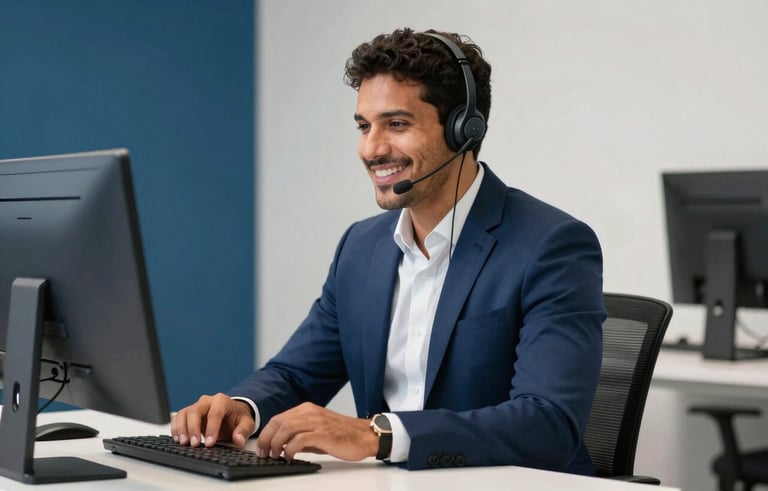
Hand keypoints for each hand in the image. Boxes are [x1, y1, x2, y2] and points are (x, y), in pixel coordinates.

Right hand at [171, 393, 254, 447]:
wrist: (231, 414)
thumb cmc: (237, 418)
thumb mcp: (247, 423)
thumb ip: (243, 431)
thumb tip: (238, 440)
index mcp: (222, 401)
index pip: (215, 413)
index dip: (211, 429)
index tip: (210, 443)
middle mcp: (207, 401)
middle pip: (196, 411)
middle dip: (193, 428)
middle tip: (194, 444)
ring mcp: (196, 406)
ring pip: (184, 413)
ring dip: (181, 428)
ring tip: (183, 443)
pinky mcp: (188, 413)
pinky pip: (178, 417)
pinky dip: (176, 428)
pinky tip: (177, 439)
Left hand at [256, 402, 377, 460]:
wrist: (365, 436)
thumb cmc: (343, 435)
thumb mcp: (317, 431)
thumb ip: (300, 435)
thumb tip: (282, 446)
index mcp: (307, 409)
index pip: (278, 418)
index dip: (266, 433)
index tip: (262, 447)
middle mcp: (310, 412)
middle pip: (279, 422)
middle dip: (267, 439)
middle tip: (264, 453)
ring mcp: (317, 422)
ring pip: (286, 429)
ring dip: (276, 444)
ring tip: (275, 456)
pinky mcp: (323, 433)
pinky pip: (299, 440)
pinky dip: (290, 450)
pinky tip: (290, 457)